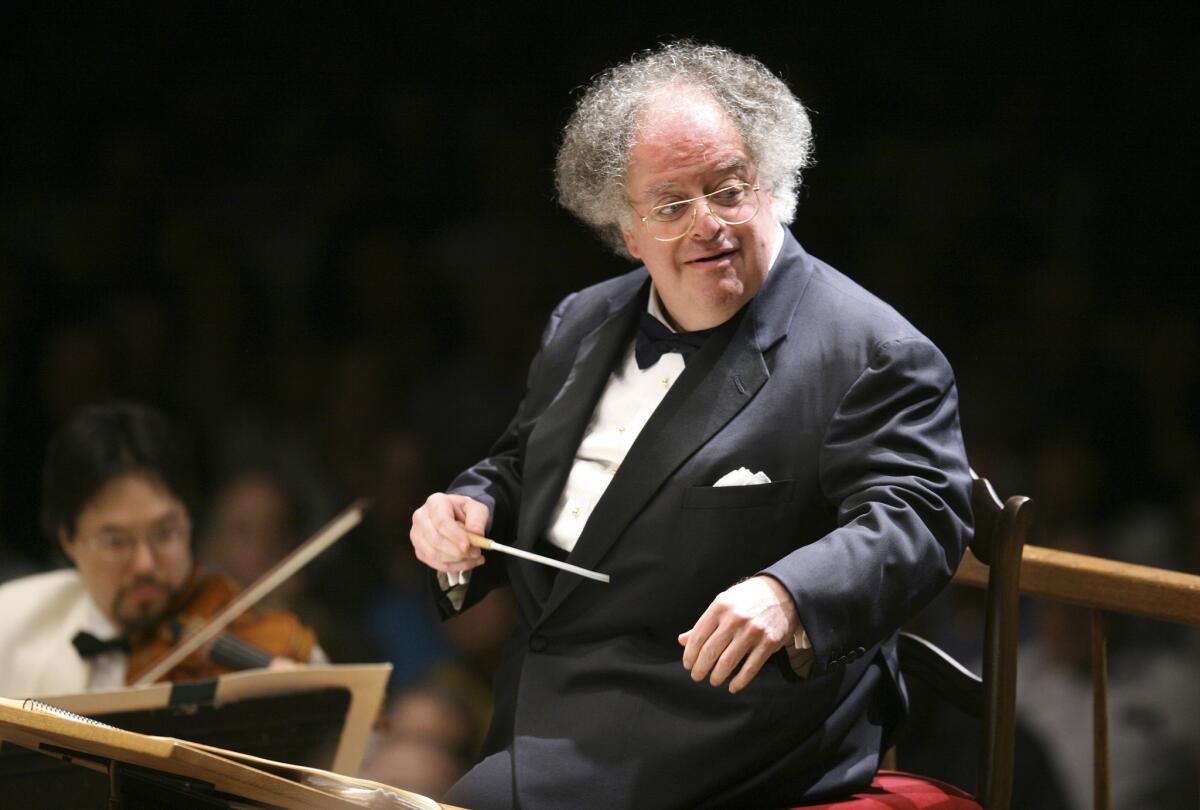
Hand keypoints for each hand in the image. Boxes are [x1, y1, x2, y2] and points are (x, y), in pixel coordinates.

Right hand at [409, 493, 489, 573]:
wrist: (455, 516)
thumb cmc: (464, 511)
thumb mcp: (477, 509)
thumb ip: (478, 519)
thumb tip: (476, 534)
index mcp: (435, 503)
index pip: (441, 522)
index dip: (454, 536)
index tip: (467, 546)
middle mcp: (421, 517)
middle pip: (436, 540)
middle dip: (458, 551)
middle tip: (476, 553)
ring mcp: (417, 535)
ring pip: (434, 554)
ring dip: (457, 560)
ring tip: (474, 557)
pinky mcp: (419, 549)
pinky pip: (434, 563)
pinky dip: (453, 566)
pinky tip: (466, 562)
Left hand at [678, 575, 798, 693]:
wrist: (782, 593)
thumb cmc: (747, 599)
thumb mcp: (723, 603)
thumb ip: (704, 623)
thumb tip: (682, 640)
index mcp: (720, 607)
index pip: (698, 637)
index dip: (690, 654)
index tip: (687, 664)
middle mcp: (735, 619)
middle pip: (710, 652)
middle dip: (700, 668)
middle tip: (696, 676)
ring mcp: (752, 632)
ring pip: (728, 662)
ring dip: (717, 676)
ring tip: (713, 680)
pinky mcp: (768, 643)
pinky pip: (750, 668)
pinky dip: (740, 681)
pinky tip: (733, 687)